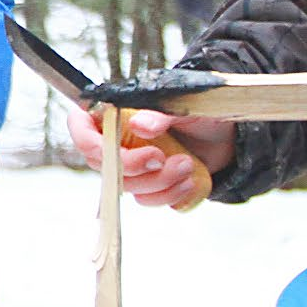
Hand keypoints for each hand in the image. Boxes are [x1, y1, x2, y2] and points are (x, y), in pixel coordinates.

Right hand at [68, 106, 232, 209]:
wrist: (227, 135)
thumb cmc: (201, 111)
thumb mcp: (184, 105)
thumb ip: (161, 113)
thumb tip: (139, 124)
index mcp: (115, 113)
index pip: (80, 126)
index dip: (86, 141)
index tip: (110, 150)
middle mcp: (118, 142)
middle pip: (101, 164)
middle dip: (133, 167)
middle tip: (160, 157)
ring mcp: (133, 167)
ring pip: (127, 187)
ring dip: (158, 182)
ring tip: (187, 165)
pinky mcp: (151, 186)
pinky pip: (149, 200)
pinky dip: (169, 195)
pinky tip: (190, 181)